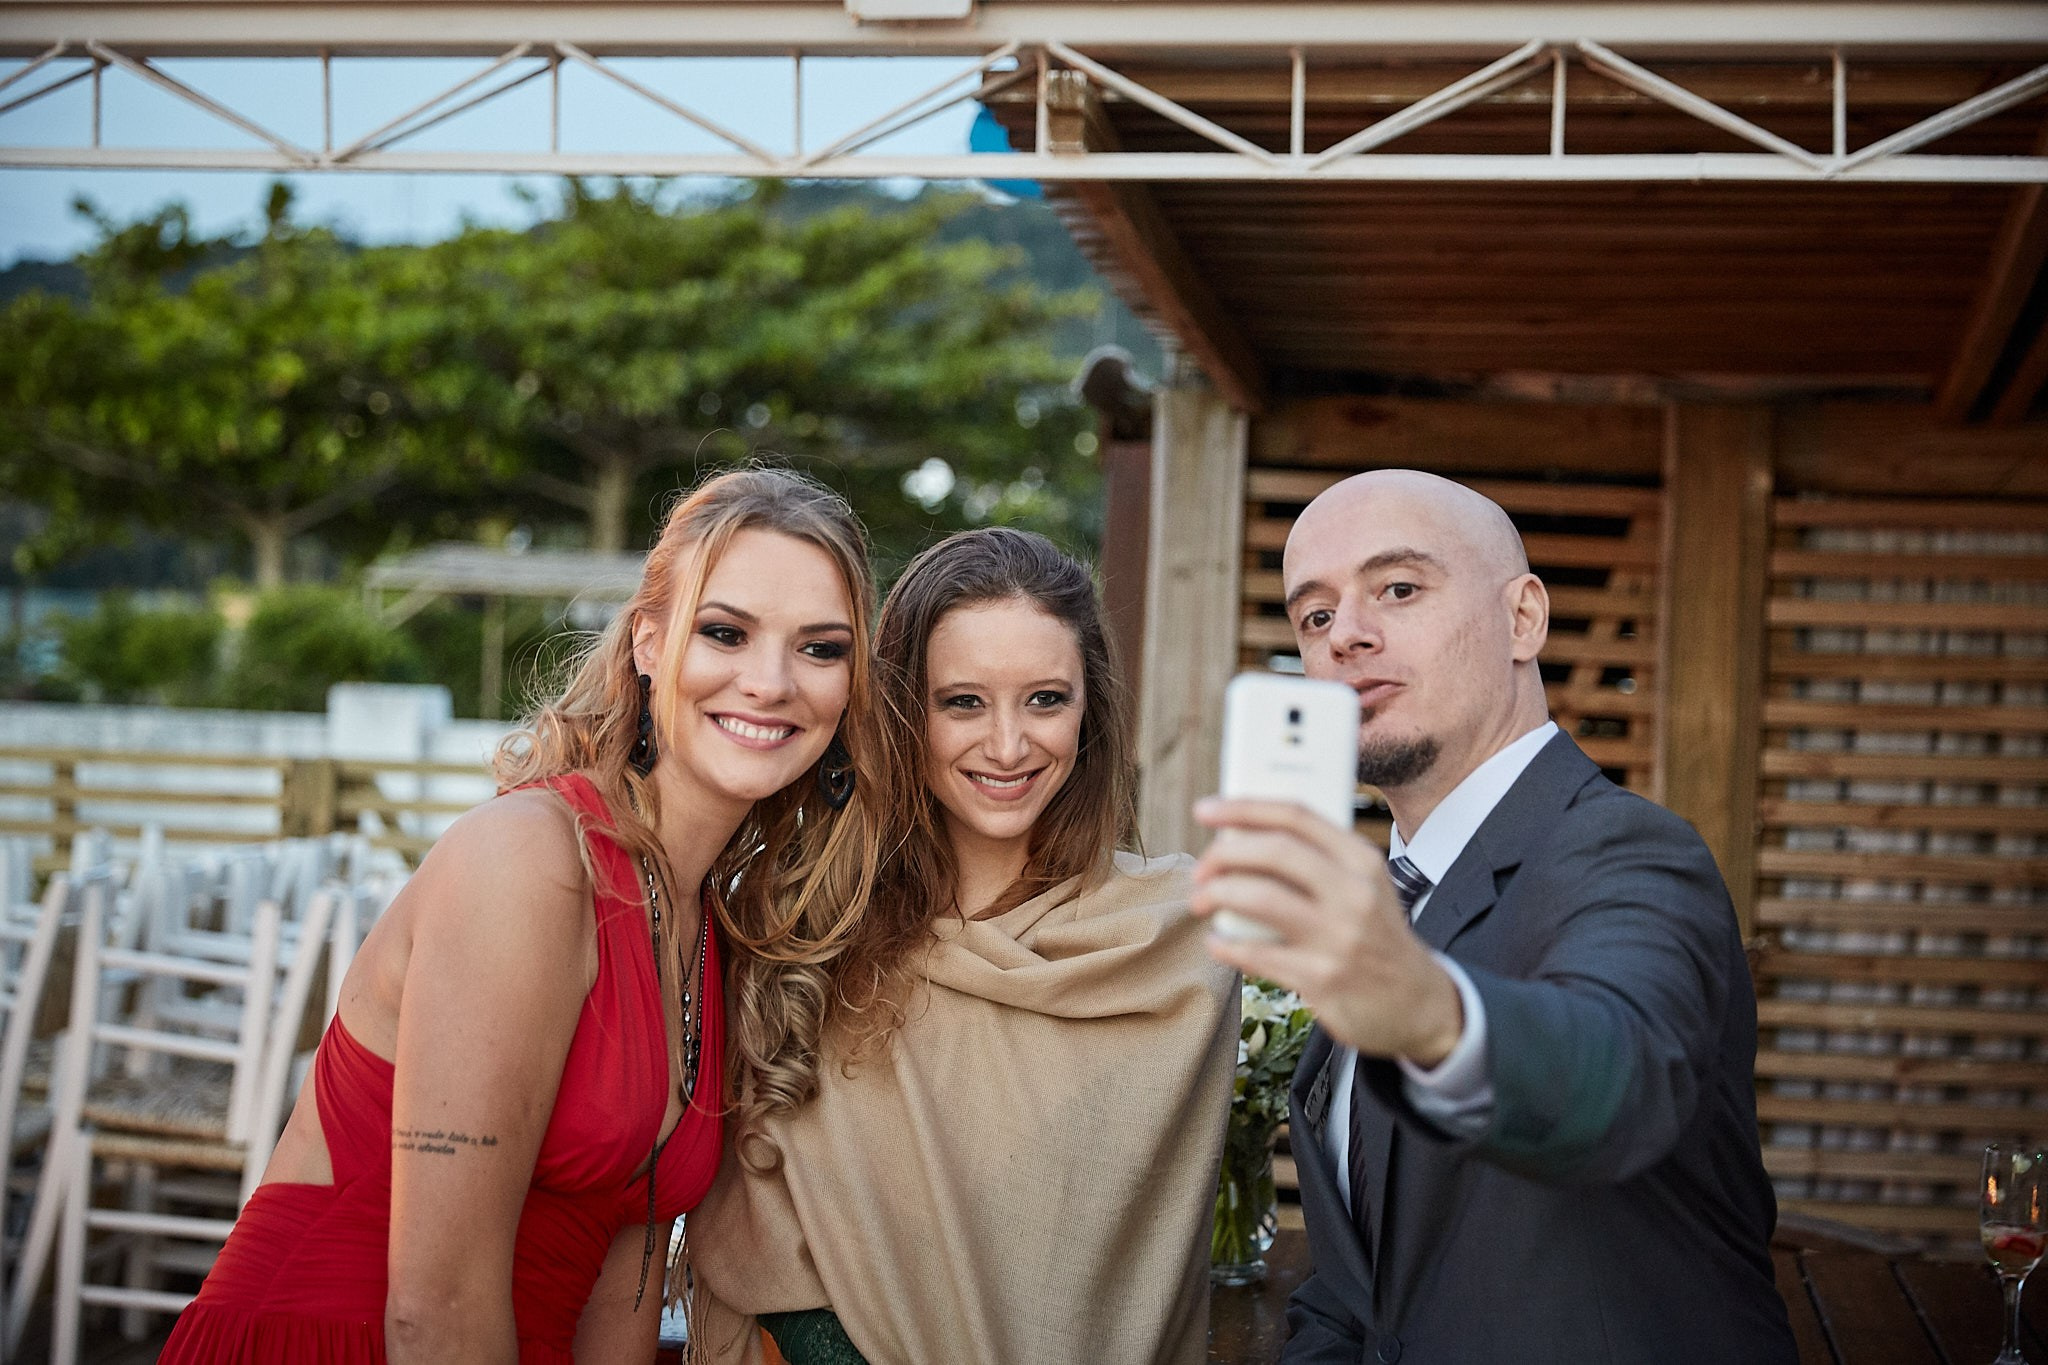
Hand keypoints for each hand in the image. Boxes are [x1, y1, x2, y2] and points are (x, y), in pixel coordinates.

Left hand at [1191, 796, 1462, 1066]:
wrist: (1419, 1003)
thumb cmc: (1375, 935)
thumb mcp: (1364, 887)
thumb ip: (1316, 860)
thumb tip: (1241, 838)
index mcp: (1362, 860)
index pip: (1296, 815)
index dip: (1243, 807)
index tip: (1206, 809)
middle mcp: (1354, 893)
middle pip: (1274, 850)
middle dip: (1223, 853)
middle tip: (1200, 869)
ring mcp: (1338, 937)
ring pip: (1259, 897)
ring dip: (1216, 895)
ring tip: (1202, 902)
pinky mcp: (1321, 978)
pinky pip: (1255, 953)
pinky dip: (1225, 945)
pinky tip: (1218, 943)